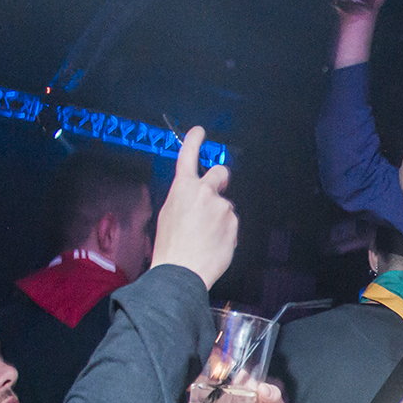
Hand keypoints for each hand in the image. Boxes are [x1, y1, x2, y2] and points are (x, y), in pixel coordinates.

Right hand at [152, 127, 237, 288]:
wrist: (182, 270)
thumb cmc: (170, 245)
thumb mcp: (169, 213)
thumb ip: (184, 197)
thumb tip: (194, 196)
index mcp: (184, 187)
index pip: (189, 155)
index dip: (194, 140)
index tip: (200, 132)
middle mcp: (205, 192)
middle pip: (221, 172)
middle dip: (219, 178)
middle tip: (214, 193)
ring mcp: (222, 207)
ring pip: (225, 205)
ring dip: (219, 215)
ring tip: (205, 235)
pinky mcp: (234, 223)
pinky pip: (231, 224)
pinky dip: (225, 231)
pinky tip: (213, 243)